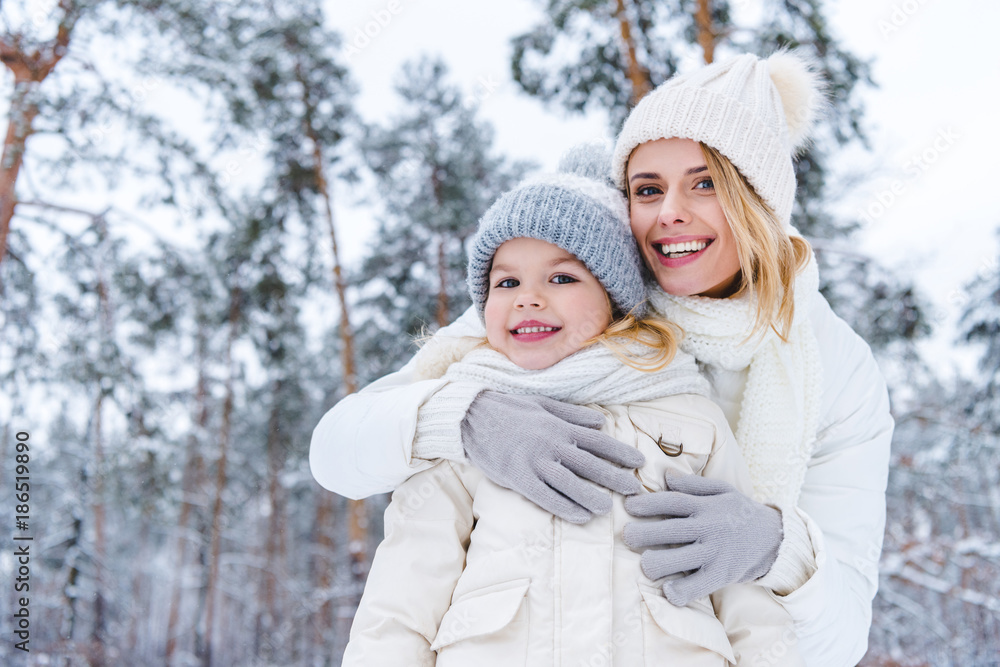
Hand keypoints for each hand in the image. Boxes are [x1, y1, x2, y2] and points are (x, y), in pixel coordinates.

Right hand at [461, 391, 644, 523]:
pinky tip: (580, 517)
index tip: (638, 463)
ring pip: (571, 484)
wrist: (471, 417)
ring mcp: (535, 462)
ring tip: (608, 508)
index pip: (597, 440)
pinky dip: (564, 508)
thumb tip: (601, 421)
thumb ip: (572, 414)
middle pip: (590, 464)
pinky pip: (546, 497)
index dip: (620, 452)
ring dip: (592, 497)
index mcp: (559, 425)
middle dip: (615, 478)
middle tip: (634, 490)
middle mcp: (551, 444)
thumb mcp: (543, 404)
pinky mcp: (519, 478)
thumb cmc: (508, 409)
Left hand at [622, 474, 781, 605]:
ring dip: (658, 563)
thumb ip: (693, 485)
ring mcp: (715, 553)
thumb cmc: (739, 512)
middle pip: (672, 530)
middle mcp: (709, 528)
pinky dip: (682, 591)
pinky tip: (668, 591)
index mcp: (706, 506)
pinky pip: (698, 586)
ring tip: (644, 564)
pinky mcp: (720, 575)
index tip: (628, 506)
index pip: (673, 501)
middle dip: (645, 533)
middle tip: (626, 535)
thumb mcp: (722, 491)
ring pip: (681, 560)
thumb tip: (665, 475)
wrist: (774, 539)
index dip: (648, 503)